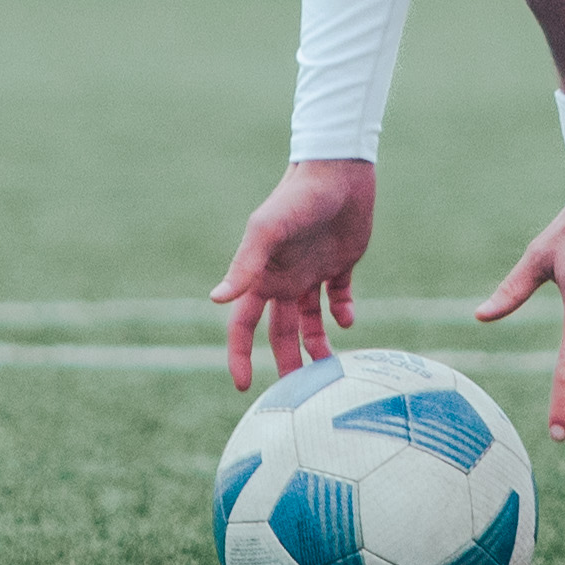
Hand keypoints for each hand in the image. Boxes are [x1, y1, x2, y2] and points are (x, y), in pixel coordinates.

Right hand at [213, 160, 375, 391]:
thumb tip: (216, 300)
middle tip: (298, 394)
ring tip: (331, 370)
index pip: (243, 326)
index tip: (244, 387)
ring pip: (310, 322)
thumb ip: (245, 264)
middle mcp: (284, 278)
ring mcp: (312, 273)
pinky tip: (348, 321)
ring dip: (316, 345)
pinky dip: (343, 314)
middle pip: (279, 332)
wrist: (338, 170)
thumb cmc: (297, 198)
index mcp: (262, 276)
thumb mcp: (267, 231)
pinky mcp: (340, 265)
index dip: (240, 356)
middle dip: (286, 362)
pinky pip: (339, 299)